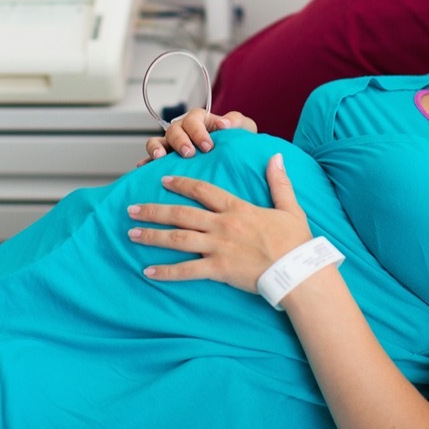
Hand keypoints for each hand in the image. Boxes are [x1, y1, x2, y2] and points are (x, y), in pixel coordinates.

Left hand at [127, 154, 310, 292]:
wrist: (298, 270)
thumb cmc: (295, 241)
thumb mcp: (290, 207)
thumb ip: (279, 182)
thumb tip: (276, 157)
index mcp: (237, 208)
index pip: (203, 191)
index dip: (181, 183)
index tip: (163, 179)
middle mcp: (223, 225)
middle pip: (181, 214)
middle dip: (154, 210)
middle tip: (131, 209)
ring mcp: (218, 247)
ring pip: (177, 238)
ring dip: (152, 236)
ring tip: (131, 234)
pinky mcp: (218, 269)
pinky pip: (187, 270)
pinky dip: (166, 271)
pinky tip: (148, 272)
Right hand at [138, 107, 257, 165]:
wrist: (233, 161)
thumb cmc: (237, 142)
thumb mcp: (243, 129)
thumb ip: (236, 122)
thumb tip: (224, 123)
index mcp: (199, 120)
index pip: (193, 120)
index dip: (198, 132)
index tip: (208, 146)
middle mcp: (182, 130)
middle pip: (174, 130)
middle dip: (181, 141)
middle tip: (189, 153)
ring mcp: (171, 145)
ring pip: (157, 141)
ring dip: (157, 148)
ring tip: (161, 158)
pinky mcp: (165, 160)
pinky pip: (150, 158)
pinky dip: (146, 162)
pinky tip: (143, 168)